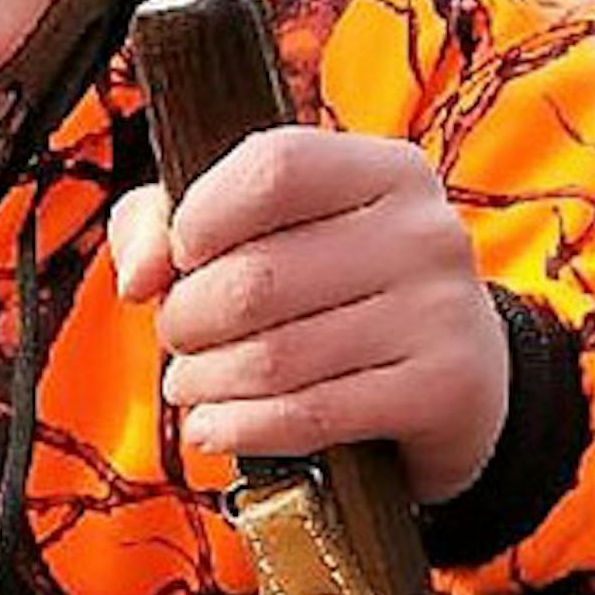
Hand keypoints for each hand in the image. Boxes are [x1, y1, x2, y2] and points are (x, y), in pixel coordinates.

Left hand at [108, 129, 510, 505]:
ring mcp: (441, 311)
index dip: (201, 216)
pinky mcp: (442, 389)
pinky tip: (212, 427)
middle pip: (257, 276)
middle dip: (188, 319)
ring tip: (190, 384)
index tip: (181, 258)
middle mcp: (424, 232)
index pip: (274, 167)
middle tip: (179, 338)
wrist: (454, 384)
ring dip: (205, 381)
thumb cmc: (335, 294)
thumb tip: (139, 275)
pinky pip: (308, 415)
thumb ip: (168, 221)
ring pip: (274, 356)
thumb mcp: (266, 233)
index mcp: (385, 171)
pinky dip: (239, 427)